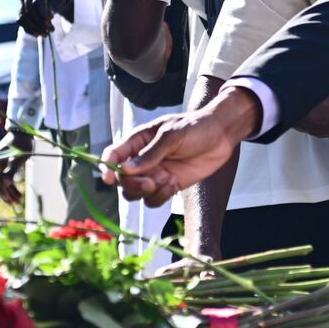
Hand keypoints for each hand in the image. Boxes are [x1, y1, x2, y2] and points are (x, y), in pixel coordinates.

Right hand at [0, 130, 32, 205]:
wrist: (24, 131)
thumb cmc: (23, 142)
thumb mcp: (20, 156)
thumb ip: (12, 169)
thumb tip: (5, 184)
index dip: (1, 191)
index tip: (9, 200)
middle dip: (5, 194)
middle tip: (14, 204)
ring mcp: (0, 165)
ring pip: (3, 182)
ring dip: (10, 192)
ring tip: (19, 202)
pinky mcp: (6, 165)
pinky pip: (7, 178)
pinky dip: (12, 186)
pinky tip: (19, 194)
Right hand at [18, 0, 72, 36]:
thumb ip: (56, 3)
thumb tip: (49, 16)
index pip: (37, 2)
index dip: (43, 14)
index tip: (51, 22)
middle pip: (29, 11)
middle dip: (40, 23)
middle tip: (50, 31)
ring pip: (23, 17)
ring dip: (33, 28)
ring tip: (45, 35)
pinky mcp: (20, 7)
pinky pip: (20, 20)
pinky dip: (28, 29)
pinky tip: (37, 34)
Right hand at [101, 86, 260, 206]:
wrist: (221, 135)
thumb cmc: (195, 127)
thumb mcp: (172, 135)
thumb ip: (150, 153)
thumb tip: (126, 169)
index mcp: (138, 141)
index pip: (113, 155)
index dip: (106, 167)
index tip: (108, 178)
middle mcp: (142, 160)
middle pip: (122, 180)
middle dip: (133, 184)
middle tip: (150, 182)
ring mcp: (154, 174)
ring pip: (136, 194)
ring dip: (147, 192)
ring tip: (167, 180)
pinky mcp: (168, 185)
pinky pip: (154, 200)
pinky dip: (160, 196)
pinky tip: (174, 184)